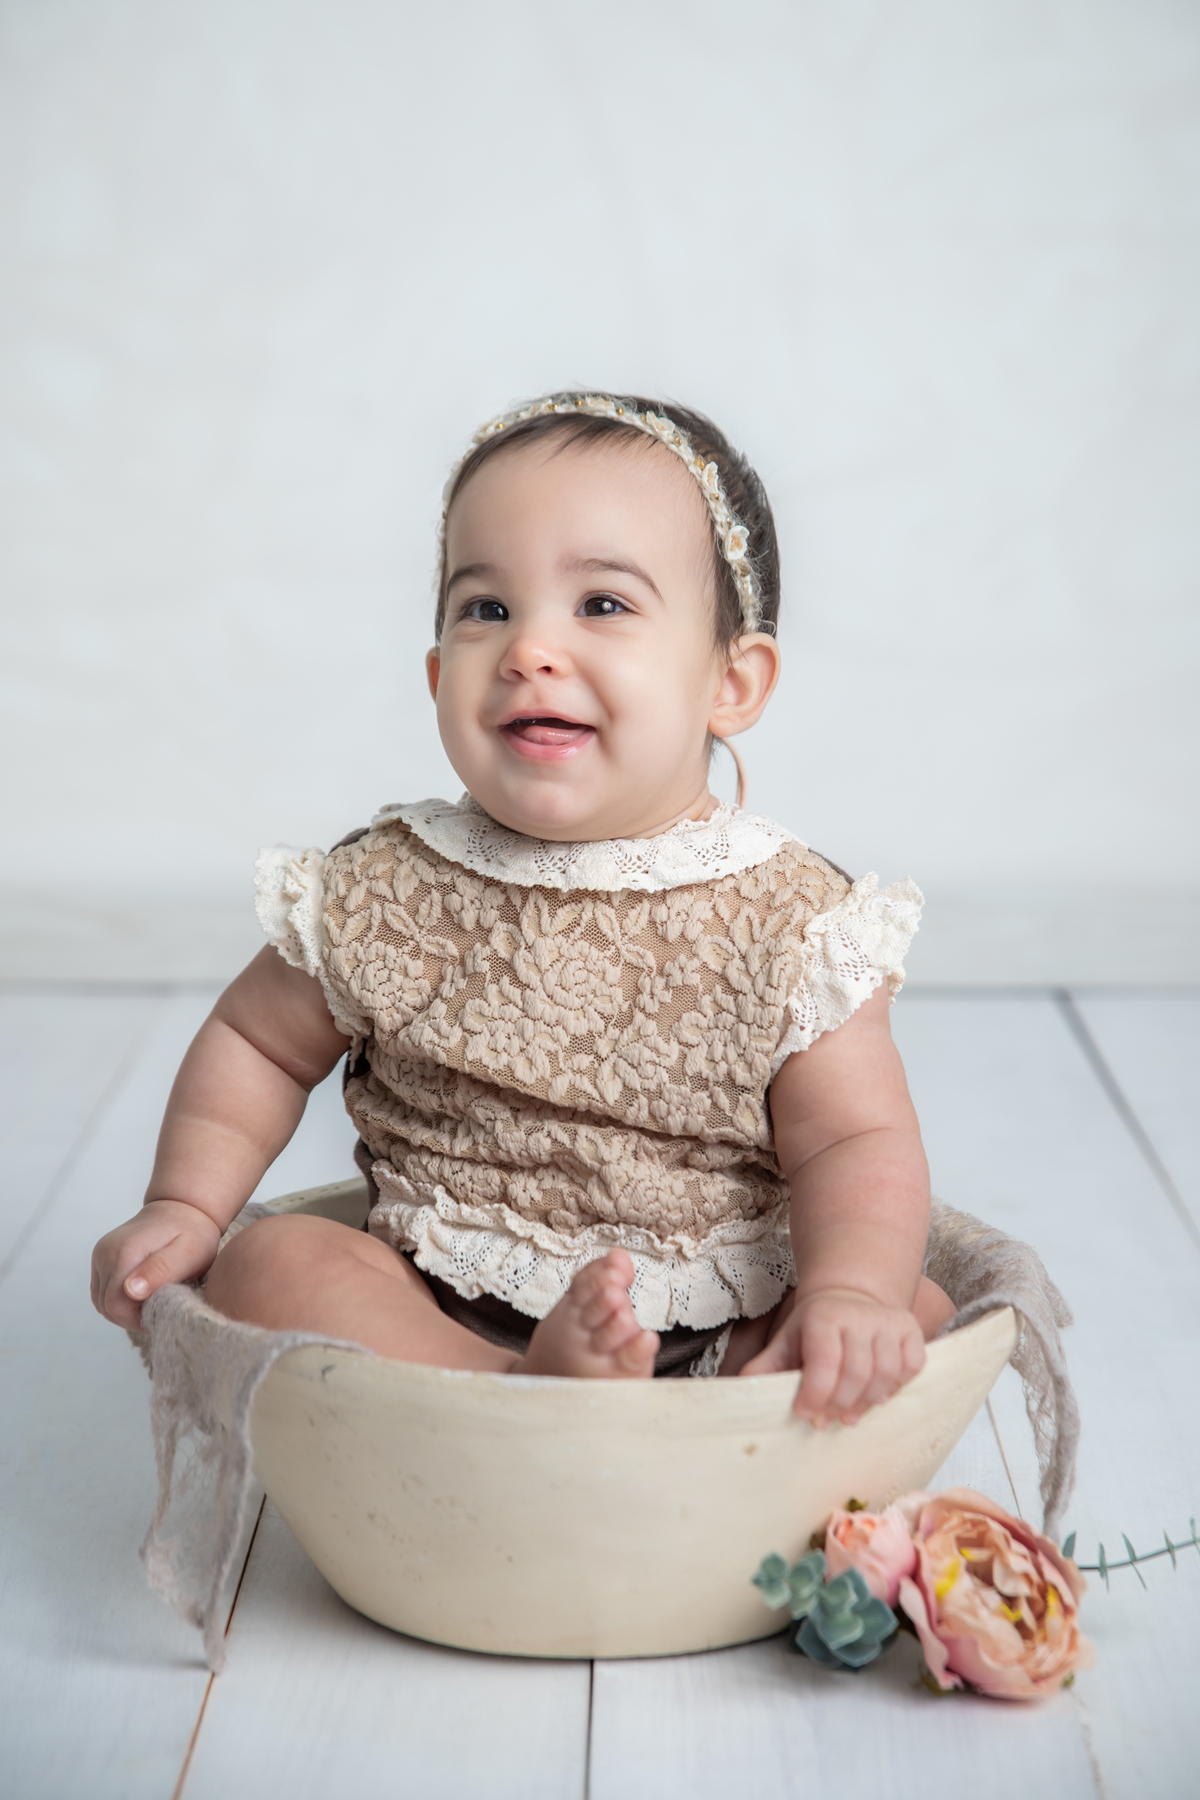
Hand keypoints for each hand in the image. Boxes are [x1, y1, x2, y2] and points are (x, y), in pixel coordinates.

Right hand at [90, 1200, 220, 1329]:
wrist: (183, 1208)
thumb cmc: (192, 1233)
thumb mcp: (188, 1253)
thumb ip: (160, 1271)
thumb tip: (130, 1290)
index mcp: (124, 1253)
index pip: (116, 1305)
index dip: (137, 1319)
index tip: (160, 1315)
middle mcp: (105, 1252)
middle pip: (105, 1306)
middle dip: (130, 1317)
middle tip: (159, 1310)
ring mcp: (100, 1254)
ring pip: (100, 1301)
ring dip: (123, 1310)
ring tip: (151, 1302)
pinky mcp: (101, 1257)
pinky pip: (101, 1291)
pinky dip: (117, 1300)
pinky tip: (141, 1296)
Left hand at [740, 1287, 925, 1424]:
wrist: (849, 1298)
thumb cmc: (814, 1329)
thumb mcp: (785, 1343)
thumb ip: (764, 1368)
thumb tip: (737, 1392)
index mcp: (823, 1316)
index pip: (825, 1362)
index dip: (816, 1394)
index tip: (805, 1413)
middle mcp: (859, 1315)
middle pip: (857, 1373)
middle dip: (839, 1404)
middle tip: (827, 1420)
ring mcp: (889, 1322)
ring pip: (885, 1374)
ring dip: (867, 1403)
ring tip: (849, 1415)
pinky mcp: (912, 1331)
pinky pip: (912, 1367)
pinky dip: (896, 1388)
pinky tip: (877, 1396)